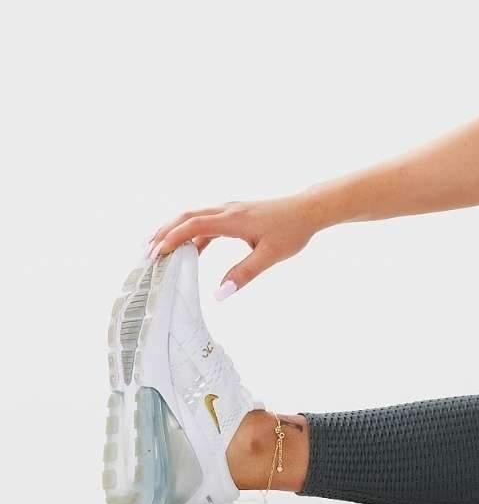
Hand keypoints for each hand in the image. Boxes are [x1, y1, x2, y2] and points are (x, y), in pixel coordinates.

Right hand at [145, 194, 319, 297]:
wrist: (308, 209)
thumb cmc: (292, 230)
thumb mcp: (270, 255)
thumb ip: (244, 273)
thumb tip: (220, 293)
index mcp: (232, 219)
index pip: (193, 226)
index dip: (172, 239)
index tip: (156, 253)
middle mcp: (227, 210)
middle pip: (186, 217)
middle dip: (164, 233)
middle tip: (146, 252)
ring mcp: (230, 210)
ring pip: (194, 217)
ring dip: (175, 232)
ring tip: (159, 251)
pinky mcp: (235, 214)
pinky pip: (207, 222)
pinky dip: (193, 234)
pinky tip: (190, 251)